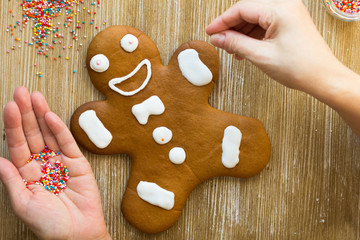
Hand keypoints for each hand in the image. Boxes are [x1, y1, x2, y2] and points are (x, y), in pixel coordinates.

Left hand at [0, 87, 110, 239]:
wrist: (78, 233)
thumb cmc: (50, 225)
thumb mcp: (24, 203)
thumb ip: (12, 179)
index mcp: (27, 174)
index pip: (17, 145)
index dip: (13, 125)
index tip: (10, 107)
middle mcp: (43, 164)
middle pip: (32, 134)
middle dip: (26, 113)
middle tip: (21, 92)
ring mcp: (60, 161)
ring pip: (49, 134)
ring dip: (41, 115)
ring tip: (35, 97)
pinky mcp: (78, 162)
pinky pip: (67, 142)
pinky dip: (59, 129)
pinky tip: (50, 116)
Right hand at [206, 0, 346, 92]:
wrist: (323, 78)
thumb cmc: (300, 67)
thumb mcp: (261, 56)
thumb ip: (236, 43)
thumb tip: (217, 38)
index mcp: (280, 9)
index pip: (242, 9)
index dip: (222, 21)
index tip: (210, 32)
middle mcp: (286, 6)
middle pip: (248, 12)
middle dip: (231, 27)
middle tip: (219, 41)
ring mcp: (290, 13)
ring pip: (256, 18)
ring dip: (241, 32)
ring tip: (232, 49)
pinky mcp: (291, 22)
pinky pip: (266, 24)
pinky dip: (253, 35)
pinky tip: (245, 48)